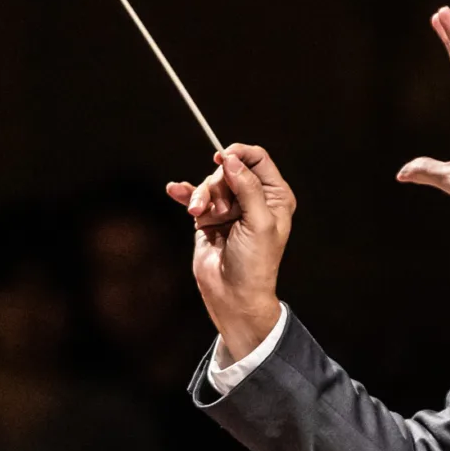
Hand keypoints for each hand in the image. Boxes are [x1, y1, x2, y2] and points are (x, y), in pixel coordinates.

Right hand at [165, 143, 293, 362]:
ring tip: (200, 214)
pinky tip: (175, 190)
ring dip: (202, 195)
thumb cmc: (254, 263)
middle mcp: (253, 199)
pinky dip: (185, 193)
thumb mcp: (258, 222)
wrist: (234, 296)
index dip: (239, 154)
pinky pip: (195, 197)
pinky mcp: (209, 219)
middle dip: (218, 184)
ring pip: (210, 183)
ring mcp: (230, 208)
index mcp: (275, 196)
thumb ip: (247, 187)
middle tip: (219, 209)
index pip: (257, 159)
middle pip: (229, 170)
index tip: (222, 159)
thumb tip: (231, 159)